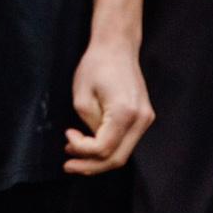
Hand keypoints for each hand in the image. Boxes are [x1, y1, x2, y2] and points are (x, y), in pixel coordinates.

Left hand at [64, 34, 153, 173]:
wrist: (117, 46)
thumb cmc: (96, 65)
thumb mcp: (82, 97)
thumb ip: (88, 126)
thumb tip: (91, 146)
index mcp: (125, 113)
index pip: (104, 148)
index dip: (82, 149)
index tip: (67, 135)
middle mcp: (141, 119)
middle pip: (117, 158)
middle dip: (90, 166)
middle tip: (69, 165)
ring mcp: (145, 119)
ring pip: (123, 153)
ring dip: (98, 159)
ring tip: (75, 155)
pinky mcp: (143, 117)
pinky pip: (126, 141)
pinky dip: (108, 147)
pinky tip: (90, 144)